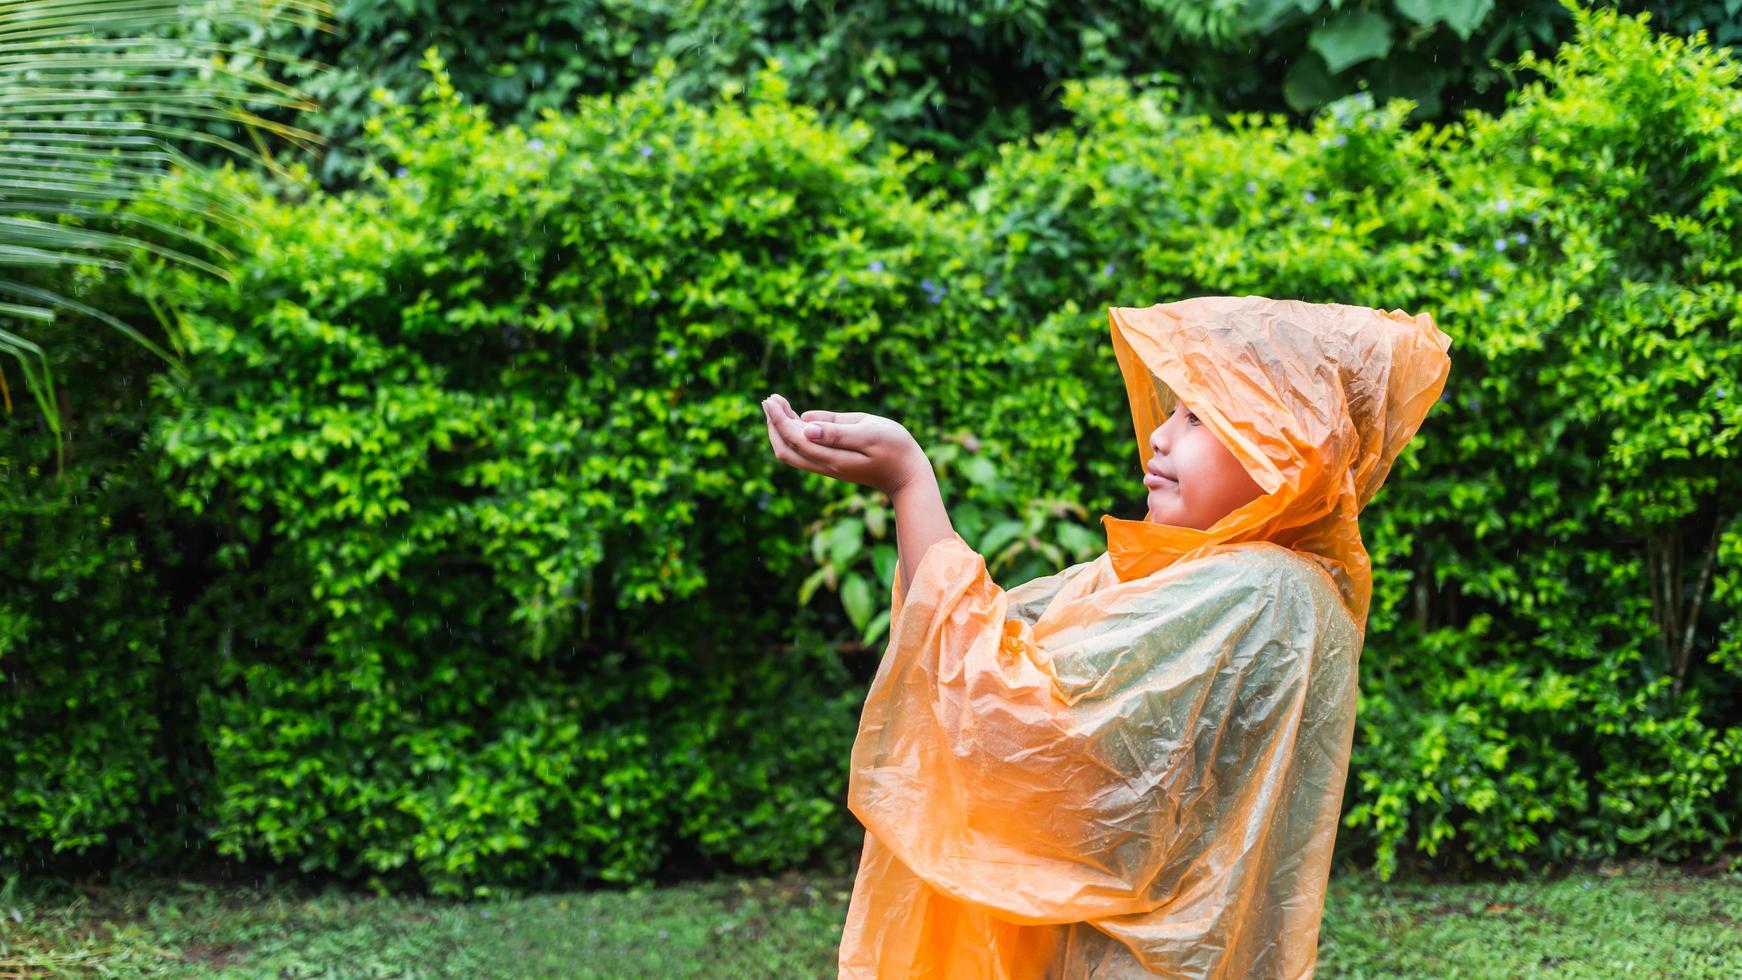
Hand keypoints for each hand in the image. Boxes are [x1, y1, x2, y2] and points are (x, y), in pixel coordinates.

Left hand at [760, 393, 924, 495]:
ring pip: (793, 452)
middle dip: (774, 424)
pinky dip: (794, 435)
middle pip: (786, 449)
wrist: (908, 475)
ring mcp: (829, 468)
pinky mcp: (834, 465)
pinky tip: (796, 419)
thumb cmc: (895, 448)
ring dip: (781, 429)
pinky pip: (804, 452)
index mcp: (832, 457)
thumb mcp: (869, 432)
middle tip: (770, 399)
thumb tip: (804, 426)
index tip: (770, 399)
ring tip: (778, 404)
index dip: (778, 419)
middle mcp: (825, 466)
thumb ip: (837, 430)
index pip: (794, 438)